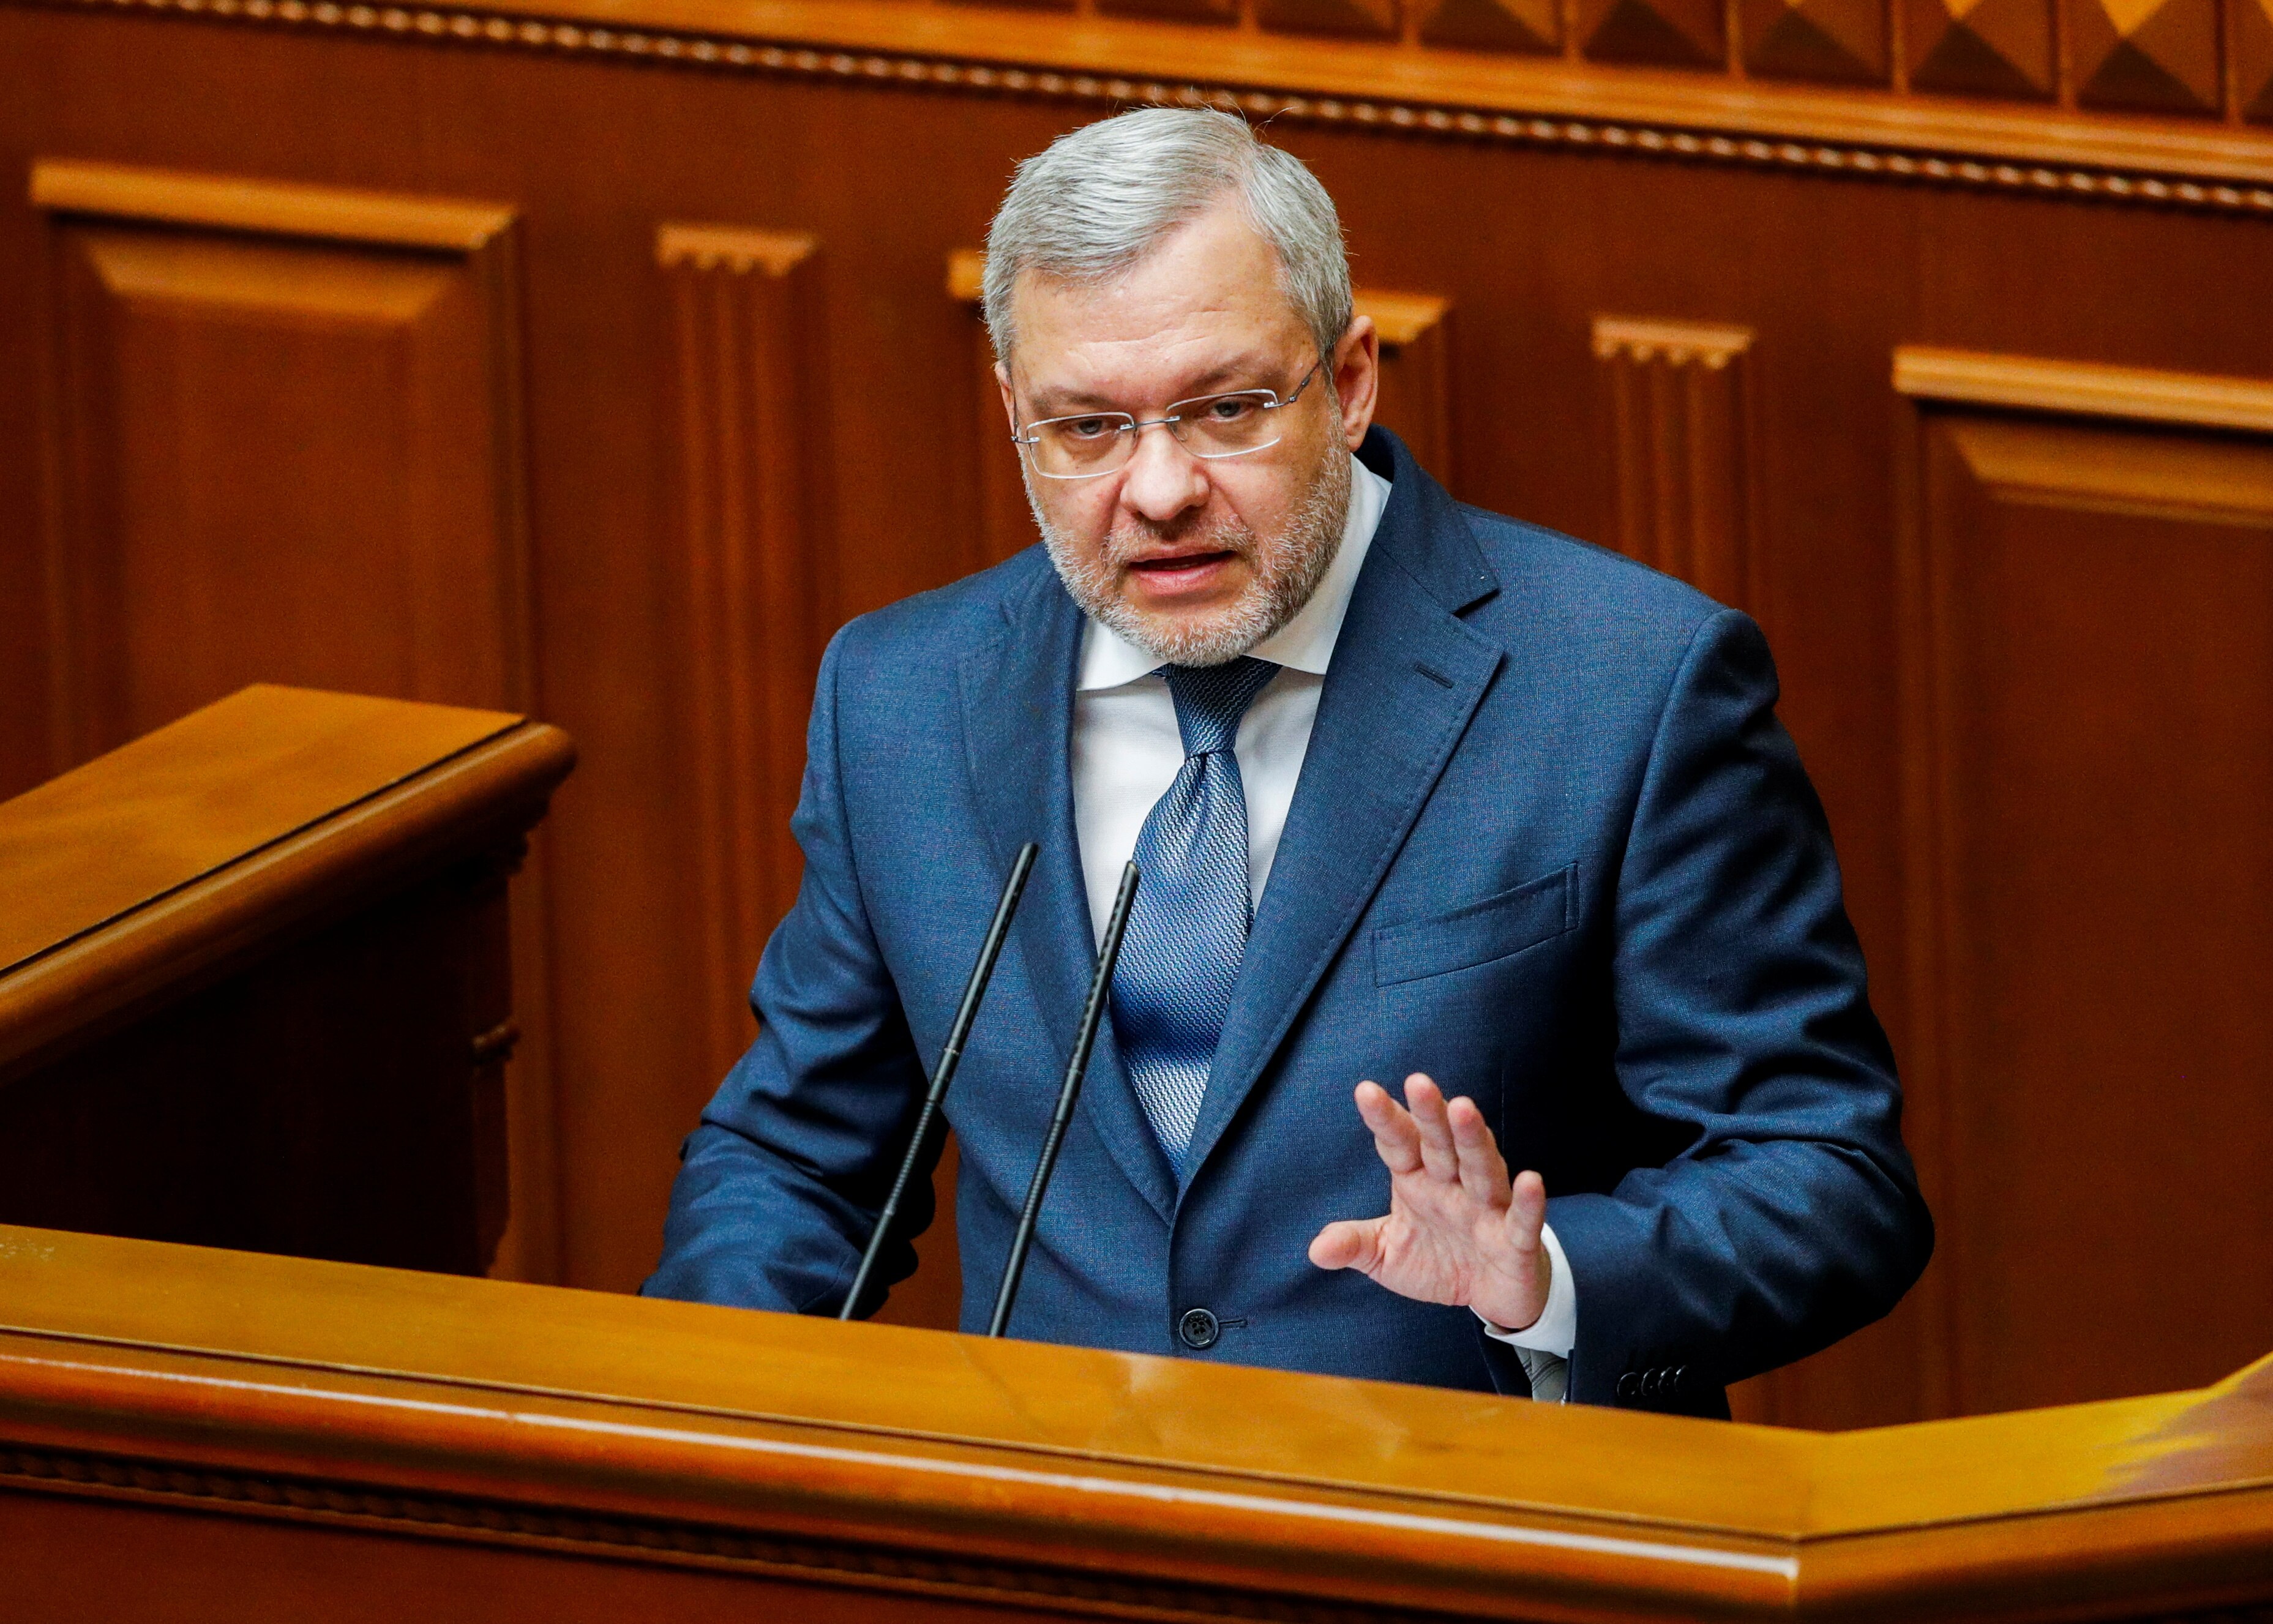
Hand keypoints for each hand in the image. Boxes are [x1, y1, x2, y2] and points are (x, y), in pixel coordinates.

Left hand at [1307, 1074, 1550, 1332]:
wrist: (1490, 1297)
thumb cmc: (1438, 1262)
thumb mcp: (1387, 1256)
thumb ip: (1354, 1245)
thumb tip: (1315, 1249)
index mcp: (1419, 1181)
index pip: (1400, 1145)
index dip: (1386, 1120)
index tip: (1366, 1091)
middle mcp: (1453, 1186)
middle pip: (1442, 1145)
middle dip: (1431, 1115)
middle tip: (1418, 1082)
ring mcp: (1487, 1209)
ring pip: (1481, 1168)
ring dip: (1473, 1140)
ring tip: (1463, 1109)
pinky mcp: (1516, 1240)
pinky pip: (1522, 1219)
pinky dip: (1527, 1202)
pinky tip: (1530, 1180)